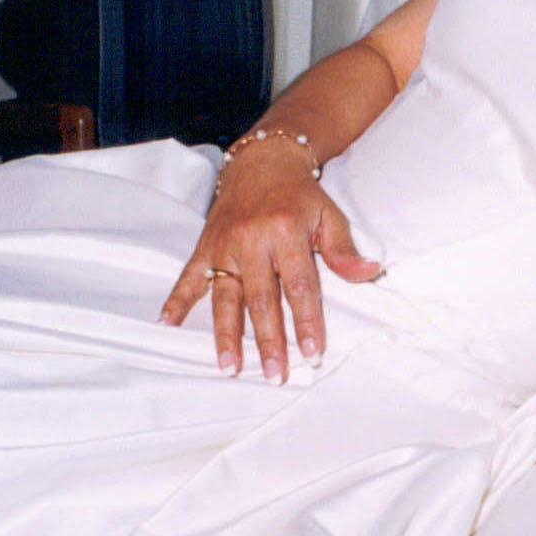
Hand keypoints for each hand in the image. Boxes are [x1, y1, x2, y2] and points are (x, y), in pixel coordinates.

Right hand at [158, 151, 381, 381]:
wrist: (262, 161)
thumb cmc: (301, 195)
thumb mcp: (328, 214)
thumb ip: (344, 249)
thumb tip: (370, 273)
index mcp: (286, 232)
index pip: (299, 286)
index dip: (306, 321)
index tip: (312, 353)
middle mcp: (251, 240)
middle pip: (261, 299)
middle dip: (268, 340)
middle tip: (275, 374)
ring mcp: (224, 245)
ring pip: (224, 297)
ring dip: (226, 335)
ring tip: (229, 367)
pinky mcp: (204, 247)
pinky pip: (187, 278)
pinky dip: (176, 302)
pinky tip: (166, 326)